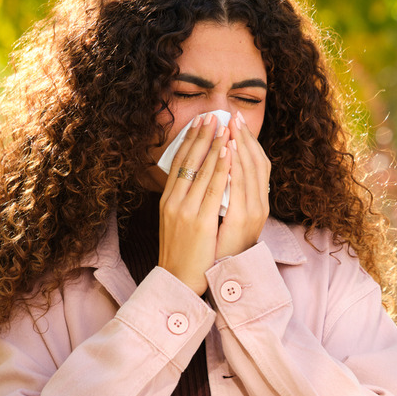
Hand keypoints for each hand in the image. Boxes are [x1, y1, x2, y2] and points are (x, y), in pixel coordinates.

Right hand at [158, 113, 231, 294]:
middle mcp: (173, 201)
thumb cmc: (181, 252)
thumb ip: (184, 201)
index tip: (200, 123)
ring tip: (224, 125)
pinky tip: (228, 151)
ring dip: (214, 144)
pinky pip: (212, 187)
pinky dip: (221, 166)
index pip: (178, 163)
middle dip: (202, 135)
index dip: (189, 140)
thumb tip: (195, 182)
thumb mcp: (177, 222)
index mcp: (168, 200)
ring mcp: (185, 210)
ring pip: (201, 169)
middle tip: (213, 114)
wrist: (177, 280)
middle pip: (188, 160)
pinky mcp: (199, 221)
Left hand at [216, 111, 270, 259]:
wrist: (212, 277)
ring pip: (248, 171)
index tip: (237, 122)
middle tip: (234, 115)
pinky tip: (226, 151)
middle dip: (244, 138)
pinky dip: (231, 167)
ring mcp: (251, 212)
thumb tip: (220, 171)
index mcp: (256, 204)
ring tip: (229, 126)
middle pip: (256, 163)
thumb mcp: (225, 218)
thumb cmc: (215, 249)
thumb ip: (227, 195)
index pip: (258, 164)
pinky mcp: (236, 220)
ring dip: (239, 147)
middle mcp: (259, 206)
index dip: (249, 142)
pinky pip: (235, 186)